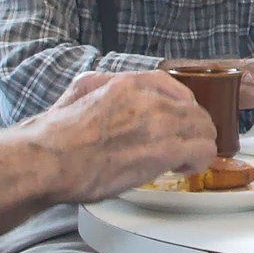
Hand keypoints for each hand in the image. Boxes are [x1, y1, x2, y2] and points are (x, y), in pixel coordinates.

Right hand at [36, 71, 216, 200]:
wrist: (49, 160)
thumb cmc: (55, 135)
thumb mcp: (78, 90)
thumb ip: (102, 84)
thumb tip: (110, 87)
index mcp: (127, 83)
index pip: (173, 86)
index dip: (182, 106)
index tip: (180, 120)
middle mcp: (148, 99)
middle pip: (193, 109)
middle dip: (193, 128)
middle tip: (184, 144)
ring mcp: (158, 123)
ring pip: (204, 129)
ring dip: (199, 144)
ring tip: (186, 159)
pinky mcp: (163, 150)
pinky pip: (202, 150)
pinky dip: (199, 160)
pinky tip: (184, 168)